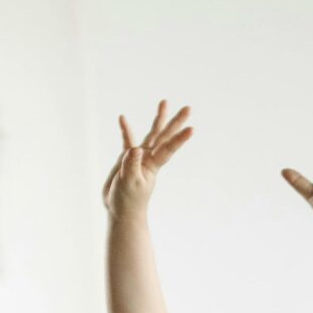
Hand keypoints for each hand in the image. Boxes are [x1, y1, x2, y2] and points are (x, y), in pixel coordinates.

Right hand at [102, 101, 193, 217]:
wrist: (120, 211)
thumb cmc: (127, 201)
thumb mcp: (129, 183)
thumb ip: (131, 166)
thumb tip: (136, 148)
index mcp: (152, 165)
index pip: (168, 149)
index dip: (179, 139)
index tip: (192, 129)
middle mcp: (149, 158)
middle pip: (165, 136)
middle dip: (176, 122)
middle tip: (189, 108)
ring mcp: (139, 157)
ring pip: (152, 134)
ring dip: (159, 119)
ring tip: (164, 102)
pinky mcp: (127, 159)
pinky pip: (127, 140)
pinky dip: (125, 130)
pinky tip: (122, 118)